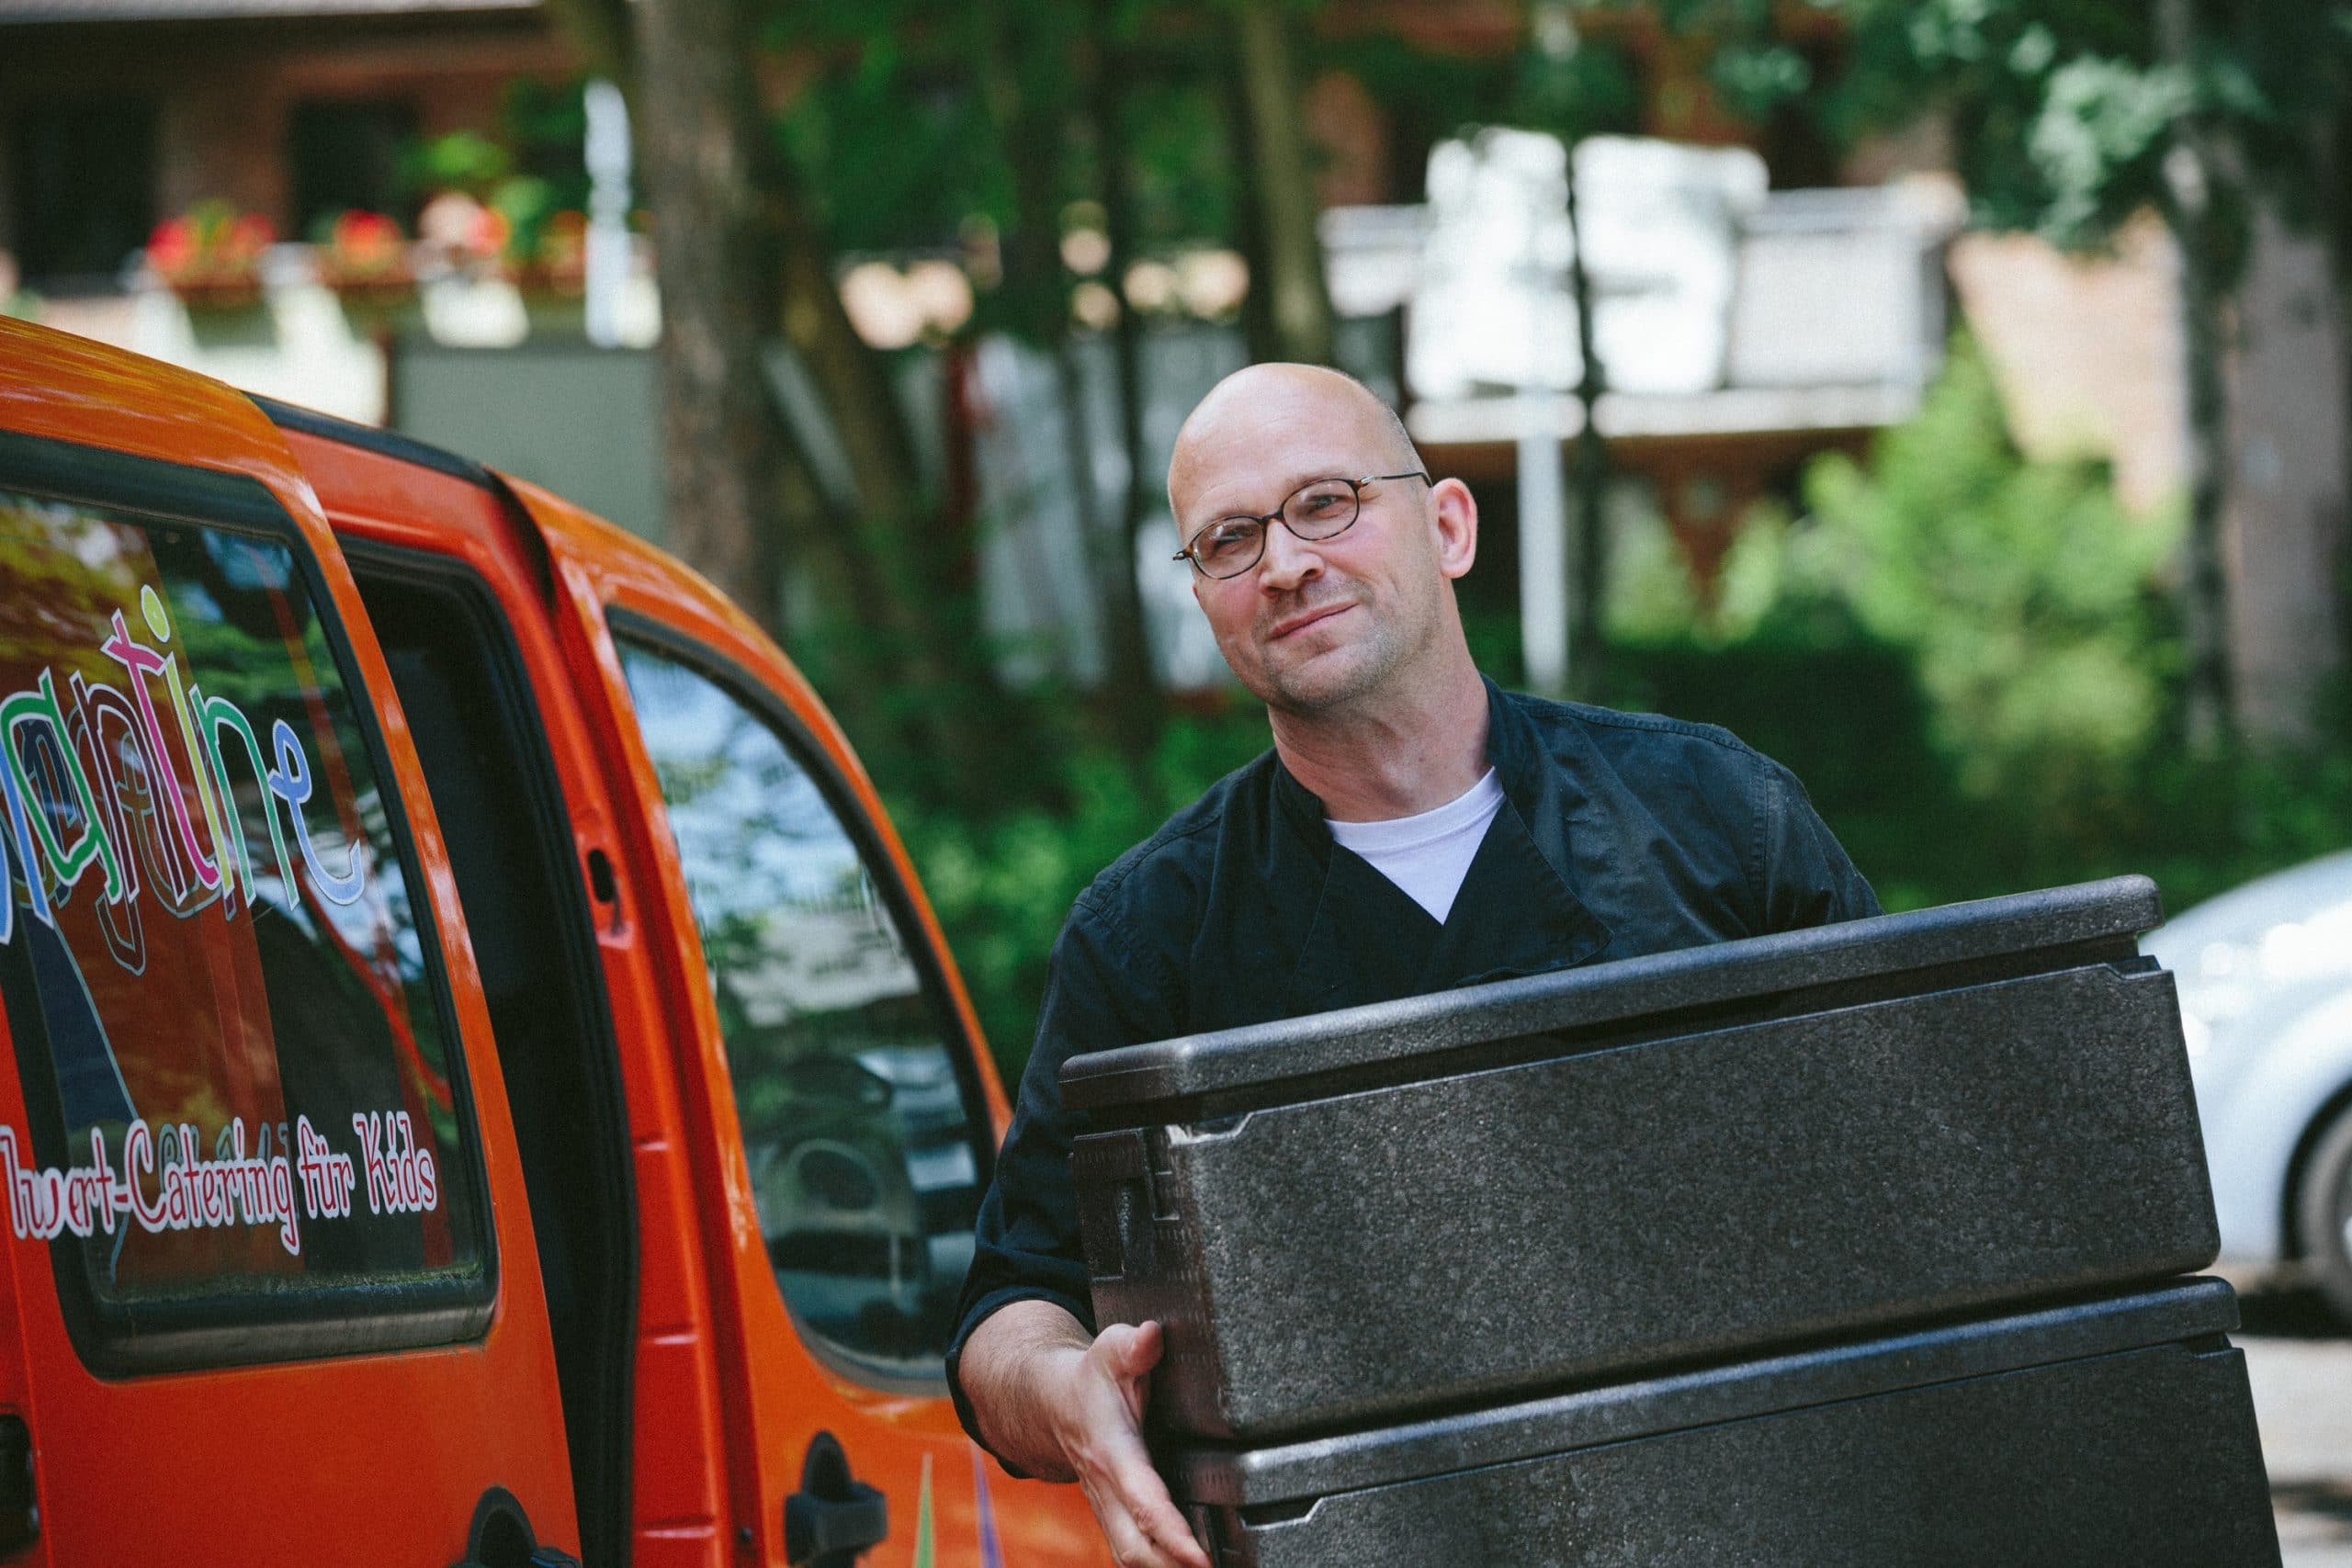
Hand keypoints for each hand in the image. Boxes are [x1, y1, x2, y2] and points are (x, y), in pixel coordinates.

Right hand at [1043, 1321, 1211, 1567]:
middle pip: (1136, 1548)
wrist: (1053, 1403)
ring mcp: (1107, 1508)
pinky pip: (1134, 1552)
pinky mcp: (1114, 1517)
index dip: (1171, 1532)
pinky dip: (1161, 1565)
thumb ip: (1132, 1346)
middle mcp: (1107, 1490)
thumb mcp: (1110, 1351)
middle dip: (1172, 1567)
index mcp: (1113, 1453)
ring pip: (1132, 1557)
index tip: (1201, 1557)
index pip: (1144, 1501)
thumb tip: (1151, 1334)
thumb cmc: (1093, 1379)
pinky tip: (1191, 1564)